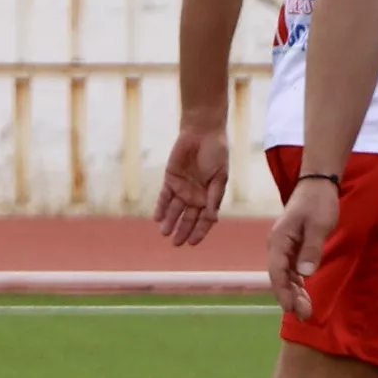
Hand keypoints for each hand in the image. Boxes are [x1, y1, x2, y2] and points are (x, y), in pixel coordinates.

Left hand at [153, 116, 229, 245]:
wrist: (202, 133)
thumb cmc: (216, 153)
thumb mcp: (220, 177)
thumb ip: (214, 197)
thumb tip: (212, 218)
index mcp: (210, 196)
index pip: (204, 219)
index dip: (199, 231)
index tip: (192, 243)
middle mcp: (196, 195)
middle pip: (188, 218)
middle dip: (182, 230)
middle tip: (176, 243)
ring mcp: (182, 188)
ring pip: (174, 210)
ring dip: (170, 222)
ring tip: (165, 233)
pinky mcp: (171, 179)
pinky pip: (164, 197)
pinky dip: (161, 207)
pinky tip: (157, 218)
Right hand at [264, 181, 338, 320]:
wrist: (317, 185)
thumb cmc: (318, 203)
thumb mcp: (318, 225)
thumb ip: (311, 249)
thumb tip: (304, 274)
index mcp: (279, 240)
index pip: (277, 271)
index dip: (283, 291)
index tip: (291, 308)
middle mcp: (277, 246)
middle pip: (280, 277)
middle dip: (289, 297)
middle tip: (304, 316)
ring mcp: (284, 247)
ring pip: (286, 275)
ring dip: (294, 293)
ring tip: (305, 311)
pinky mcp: (293, 248)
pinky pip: (292, 270)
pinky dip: (298, 284)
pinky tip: (304, 295)